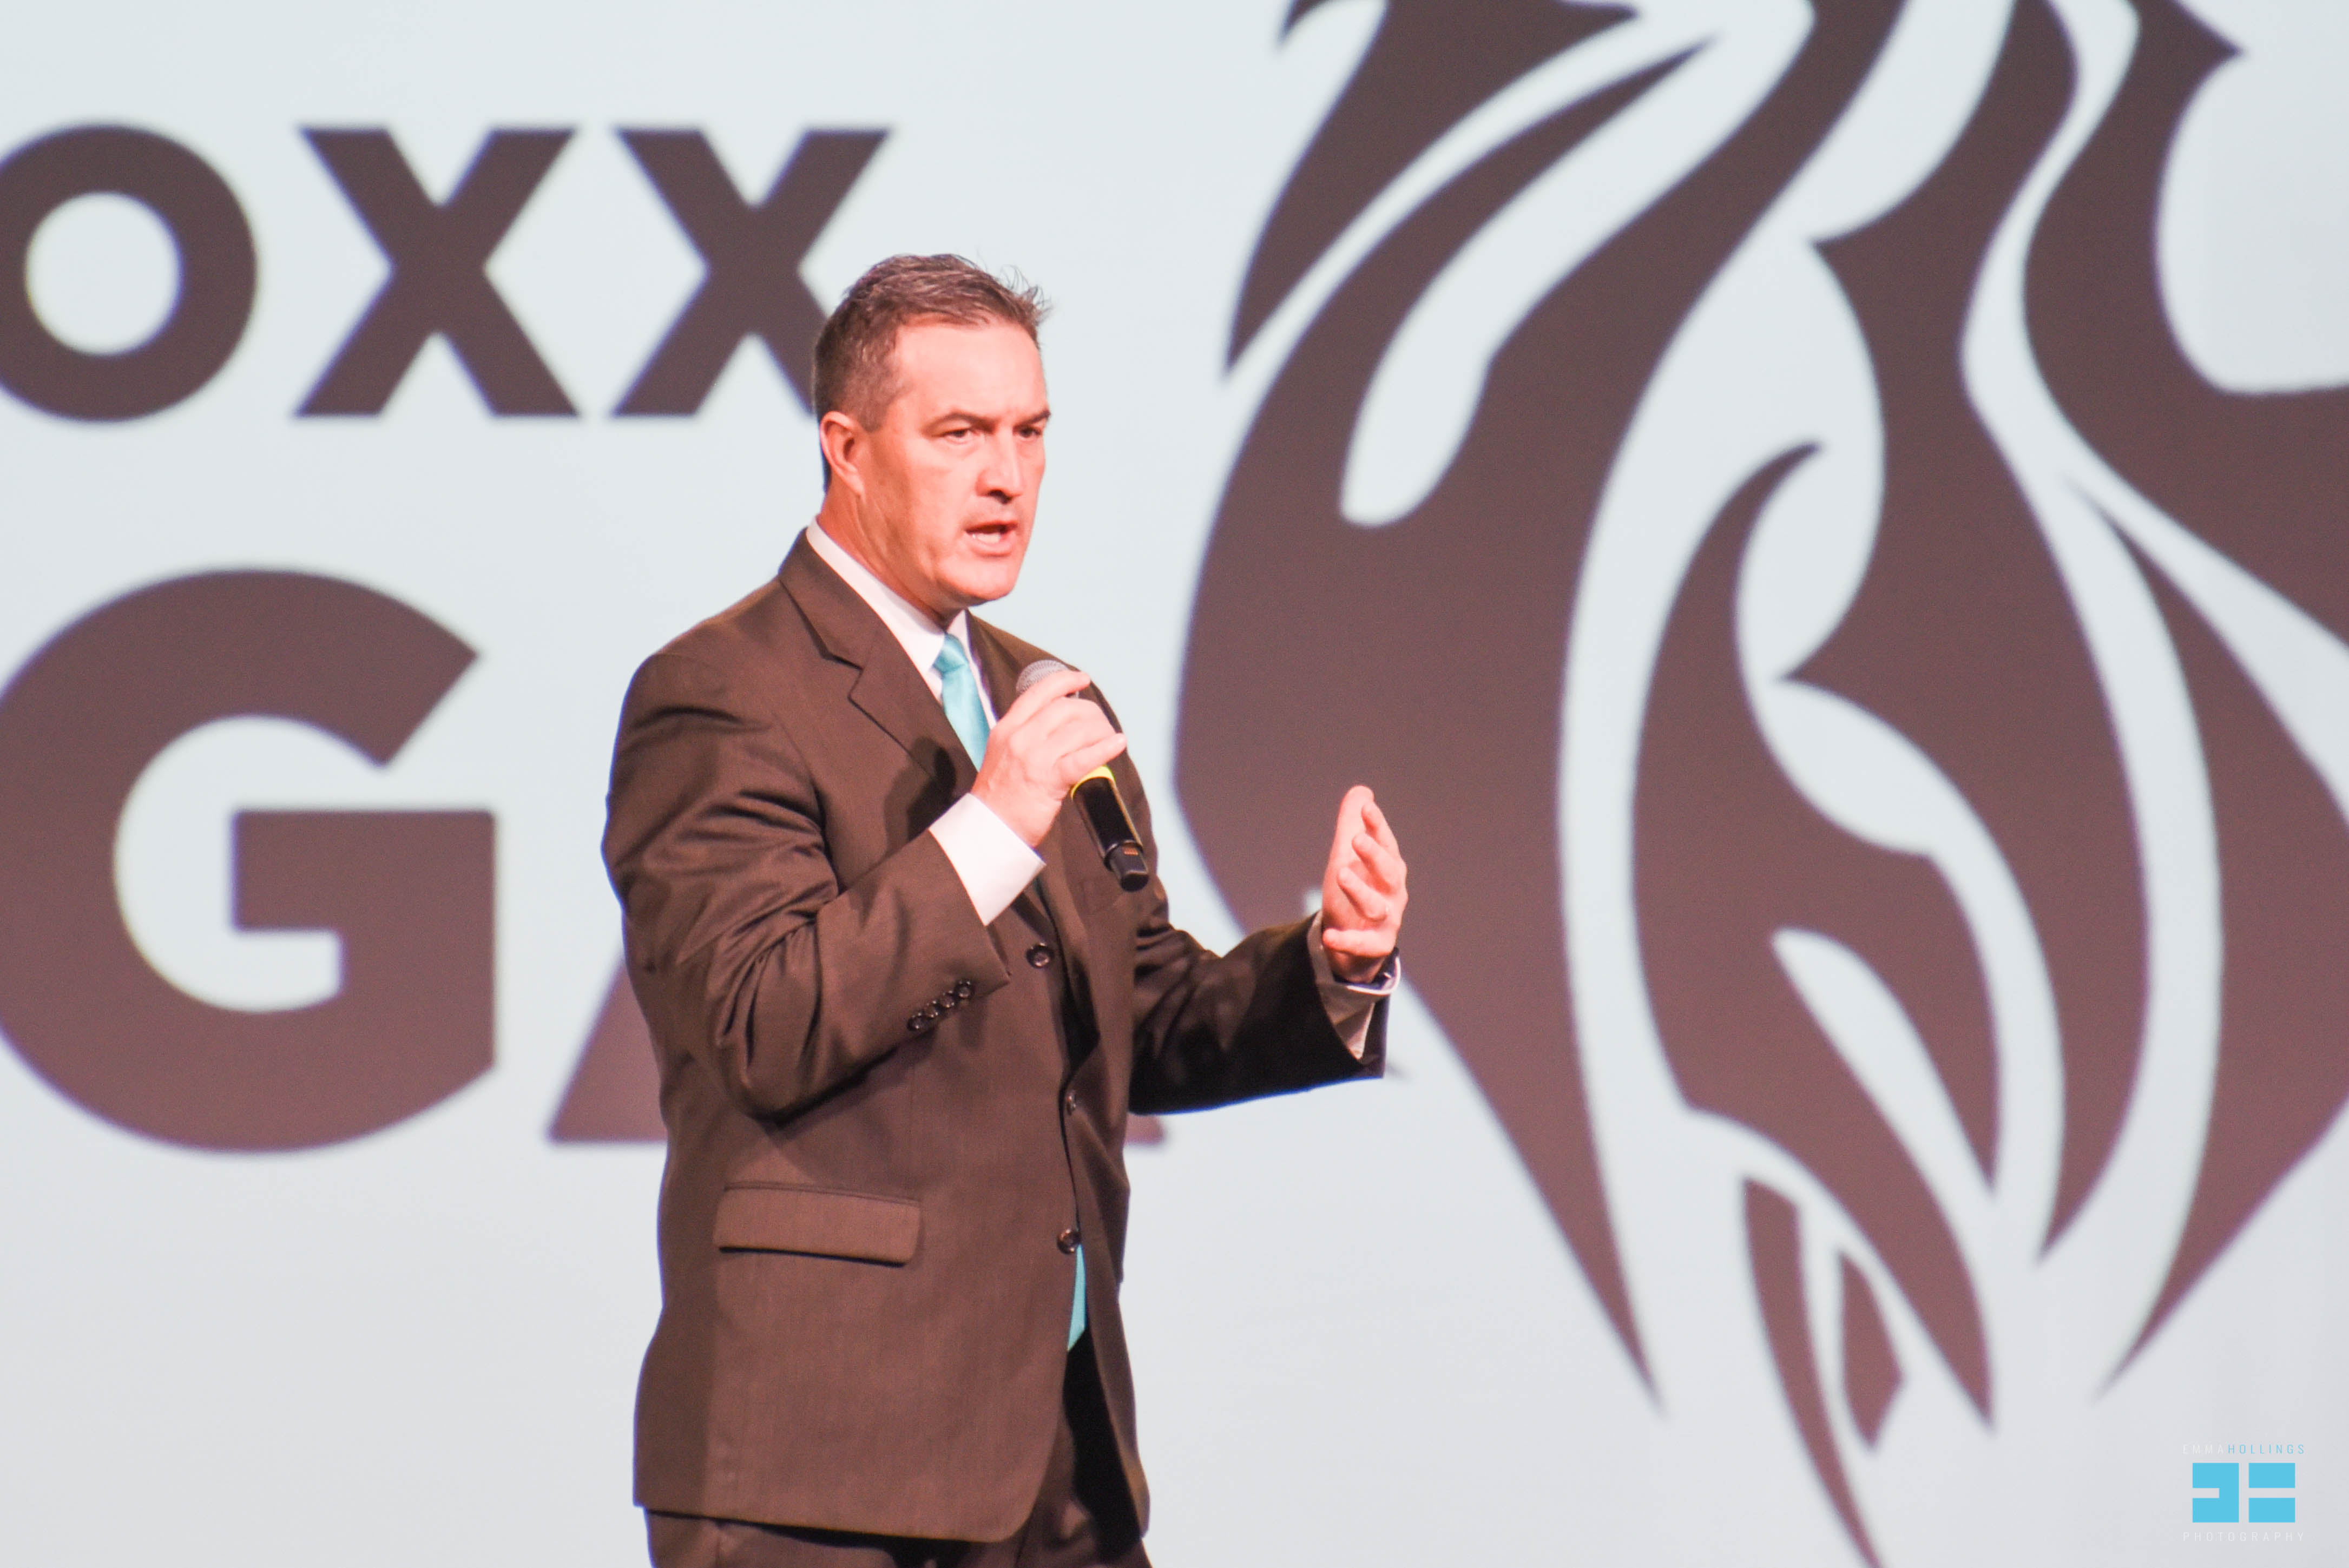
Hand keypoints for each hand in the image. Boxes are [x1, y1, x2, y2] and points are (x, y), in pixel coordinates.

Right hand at [971, 668, 1127, 845]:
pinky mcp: (1048, 780)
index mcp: (1007, 728)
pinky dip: (1105, 749)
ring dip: (1101, 730)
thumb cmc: (1001, 795)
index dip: (1064, 680)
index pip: (1039, 692)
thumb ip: (1027, 735)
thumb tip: (1060, 724)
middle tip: (1100, 723)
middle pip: (1065, 709)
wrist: (990, 827)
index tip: (1082, 679)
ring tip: (1109, 737)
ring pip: (1078, 730)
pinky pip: (1083, 758)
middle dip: (1090, 712)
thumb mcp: (1003, 753)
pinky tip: (1118, 744)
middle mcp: (1020, 738)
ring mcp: (1034, 758)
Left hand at [1319, 785, 1405, 983]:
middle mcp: (1393, 893)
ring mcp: (1387, 920)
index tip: (1366, 807)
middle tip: (1356, 839)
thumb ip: (1352, 825)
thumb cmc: (1356, 893)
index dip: (1378, 826)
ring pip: (1376, 906)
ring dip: (1360, 890)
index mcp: (1388, 868)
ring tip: (1341, 873)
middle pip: (1389, 872)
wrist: (1355, 942)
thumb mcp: (1349, 858)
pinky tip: (1330, 936)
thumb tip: (1361, 792)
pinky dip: (1348, 940)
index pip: (1386, 843)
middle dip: (1374, 855)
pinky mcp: (1375, 945)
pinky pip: (1365, 944)